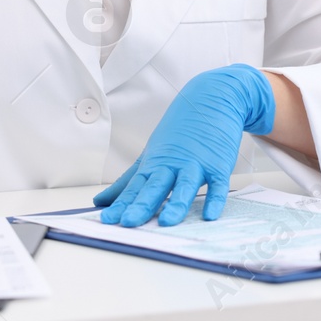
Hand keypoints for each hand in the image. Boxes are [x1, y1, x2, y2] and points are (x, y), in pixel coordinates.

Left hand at [92, 64, 274, 227]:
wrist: (213, 97)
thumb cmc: (181, 130)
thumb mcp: (151, 153)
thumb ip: (127, 181)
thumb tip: (101, 201)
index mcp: (154, 163)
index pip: (134, 187)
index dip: (121, 204)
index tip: (107, 220)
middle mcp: (173, 164)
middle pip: (155, 186)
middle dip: (142, 205)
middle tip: (129, 222)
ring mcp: (196, 164)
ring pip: (185, 185)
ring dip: (176, 203)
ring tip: (166, 221)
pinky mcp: (219, 165)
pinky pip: (218, 184)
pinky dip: (215, 199)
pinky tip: (210, 215)